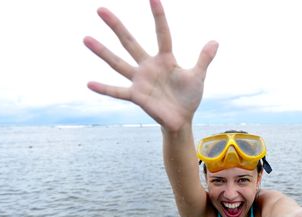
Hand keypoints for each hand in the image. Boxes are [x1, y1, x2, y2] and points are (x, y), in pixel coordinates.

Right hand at [83, 0, 217, 130]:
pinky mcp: (136, 96)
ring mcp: (140, 80)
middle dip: (116, 26)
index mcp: (165, 59)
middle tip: (100, 9)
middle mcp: (148, 66)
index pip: (162, 33)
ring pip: (118, 63)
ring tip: (86, 38)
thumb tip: (215, 41)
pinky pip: (117, 92)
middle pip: (130, 42)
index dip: (158, 16)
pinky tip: (89, 83)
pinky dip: (104, 88)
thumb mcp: (198, 76)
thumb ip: (204, 59)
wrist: (182, 120)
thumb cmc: (189, 97)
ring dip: (102, 52)